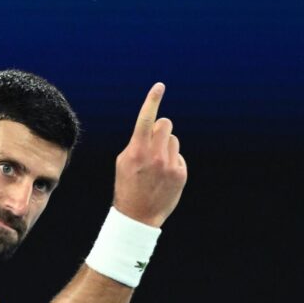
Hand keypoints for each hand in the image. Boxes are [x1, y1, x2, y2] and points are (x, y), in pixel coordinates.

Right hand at [113, 83, 186, 227]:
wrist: (139, 216)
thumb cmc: (127, 186)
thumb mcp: (123, 162)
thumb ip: (136, 142)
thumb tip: (152, 128)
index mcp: (137, 150)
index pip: (147, 118)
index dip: (152, 100)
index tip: (159, 86)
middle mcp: (155, 155)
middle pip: (165, 124)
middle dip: (160, 129)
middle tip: (153, 144)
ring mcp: (170, 165)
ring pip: (173, 140)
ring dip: (166, 147)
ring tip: (156, 165)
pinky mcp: (180, 174)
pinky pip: (178, 156)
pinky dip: (172, 162)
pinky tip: (163, 176)